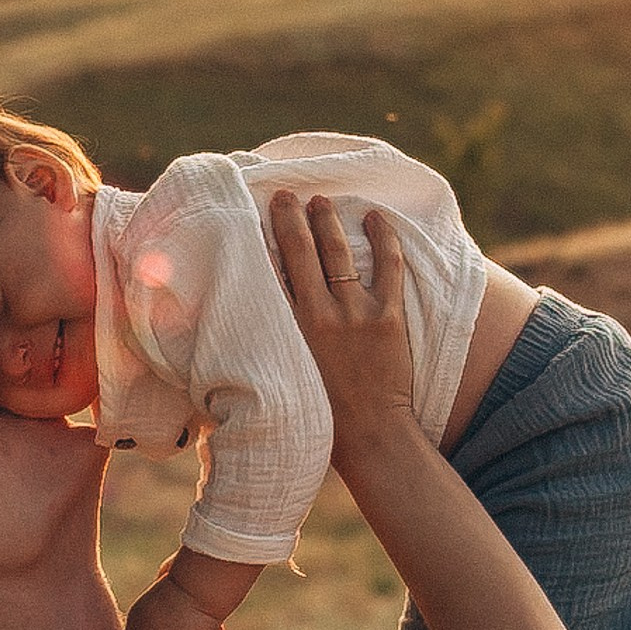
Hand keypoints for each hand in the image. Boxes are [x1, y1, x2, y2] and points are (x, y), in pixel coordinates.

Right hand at [270, 192, 414, 452]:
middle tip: (285, 194)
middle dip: (291, 218)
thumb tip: (242, 330)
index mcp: (289, 329)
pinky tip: (376, 217)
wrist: (370, 435)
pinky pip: (388, 266)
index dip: (264, 239)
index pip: (271, 271)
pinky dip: (384, 238)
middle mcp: (319, 314)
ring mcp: (356, 313)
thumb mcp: (283, 374)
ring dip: (328, 222)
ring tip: (321, 201)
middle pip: (300, 252)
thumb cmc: (321, 414)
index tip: (255, 214)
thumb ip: (269, 345)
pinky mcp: (388, 317)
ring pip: (339, 253)